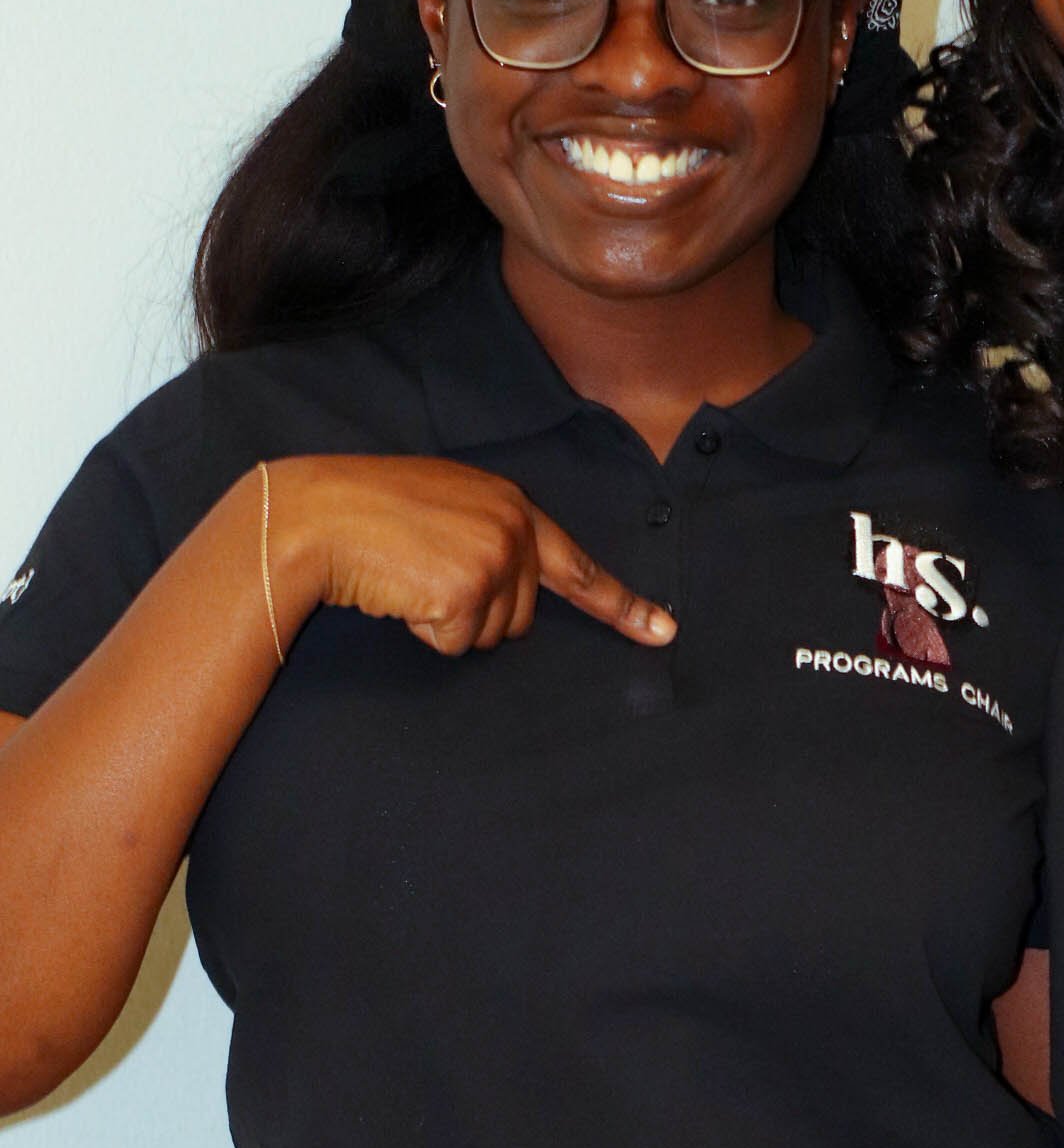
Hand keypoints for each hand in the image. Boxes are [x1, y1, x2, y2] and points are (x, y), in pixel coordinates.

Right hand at [269, 455, 674, 653]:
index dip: (621, 604)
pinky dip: (424, 631)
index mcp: (510, 504)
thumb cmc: (367, 511)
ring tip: (408, 578)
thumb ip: (489, 533)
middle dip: (475, 613)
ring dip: (447, 622)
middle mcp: (514, 528)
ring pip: (490, 635)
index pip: (576, 563)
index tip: (664, 631)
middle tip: (425, 577)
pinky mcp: (467, 591)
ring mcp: (494, 559)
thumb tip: (512, 591)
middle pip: (522, 616)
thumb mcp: (443, 504)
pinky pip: (455, 643)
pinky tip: (398, 593)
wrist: (316, 514)